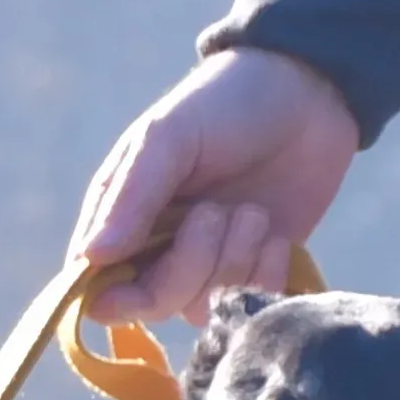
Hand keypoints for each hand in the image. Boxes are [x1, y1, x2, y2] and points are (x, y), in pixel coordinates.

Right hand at [73, 48, 364, 323]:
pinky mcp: (255, 271)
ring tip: (253, 212)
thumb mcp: (170, 137)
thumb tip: (91, 257)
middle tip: (218, 211)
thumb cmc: (224, 104)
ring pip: (206, 306)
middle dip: (192, 263)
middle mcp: (158, 252)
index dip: (118, 296)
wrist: (308, 93)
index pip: (100, 291)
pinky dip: (267, 274)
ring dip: (234, 260)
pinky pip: (252, 304)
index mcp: (121, 220)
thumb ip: (132, 197)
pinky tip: (277, 237)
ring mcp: (208, 266)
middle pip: (155, 304)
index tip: (150, 264)